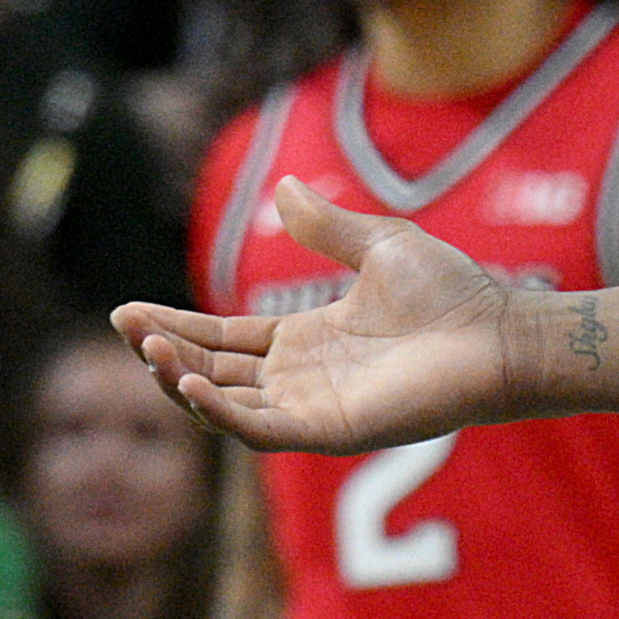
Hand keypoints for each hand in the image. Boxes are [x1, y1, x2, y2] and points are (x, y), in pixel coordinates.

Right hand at [113, 177, 514, 452]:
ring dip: (180, 378)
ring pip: (225, 402)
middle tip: (121, 323)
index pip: (221, 338)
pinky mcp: (328, 430)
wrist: (497, 331)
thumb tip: (285, 188)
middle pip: (212, 369)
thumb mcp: (377, 245)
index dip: (175, 325)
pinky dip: (218, 410)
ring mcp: (312, 407)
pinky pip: (259, 429)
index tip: (125, 310)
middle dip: (163, 349)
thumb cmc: (450, 290)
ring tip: (147, 347)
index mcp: (307, 338)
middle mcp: (301, 377)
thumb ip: (325, 227)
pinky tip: (189, 380)